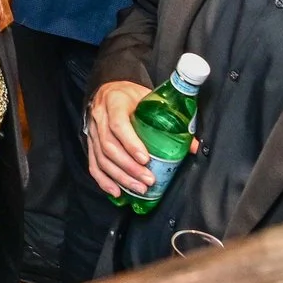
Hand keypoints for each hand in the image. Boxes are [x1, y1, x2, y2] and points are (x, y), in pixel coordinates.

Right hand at [88, 80, 158, 197]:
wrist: (110, 90)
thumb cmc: (131, 96)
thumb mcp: (149, 99)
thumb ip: (169, 120)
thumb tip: (192, 146)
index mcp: (114, 103)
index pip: (118, 125)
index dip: (131, 143)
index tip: (146, 159)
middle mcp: (100, 118)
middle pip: (109, 146)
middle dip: (129, 167)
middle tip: (148, 180)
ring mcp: (92, 132)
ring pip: (101, 158)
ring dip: (120, 176)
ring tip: (139, 188)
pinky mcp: (90, 143)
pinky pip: (93, 164)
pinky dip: (103, 180)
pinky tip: (116, 191)